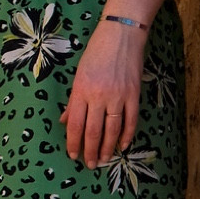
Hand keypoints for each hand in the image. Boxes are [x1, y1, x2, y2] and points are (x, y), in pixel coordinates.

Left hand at [61, 18, 144, 166]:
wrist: (121, 34)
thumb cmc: (96, 52)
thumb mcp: (79, 75)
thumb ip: (74, 100)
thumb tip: (65, 121)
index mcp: (81, 90)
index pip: (75, 124)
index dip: (73, 142)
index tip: (73, 155)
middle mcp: (98, 96)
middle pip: (93, 131)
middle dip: (90, 150)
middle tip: (90, 164)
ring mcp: (118, 96)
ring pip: (112, 129)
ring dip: (108, 147)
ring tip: (104, 159)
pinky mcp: (134, 94)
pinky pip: (131, 120)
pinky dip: (127, 134)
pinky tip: (123, 144)